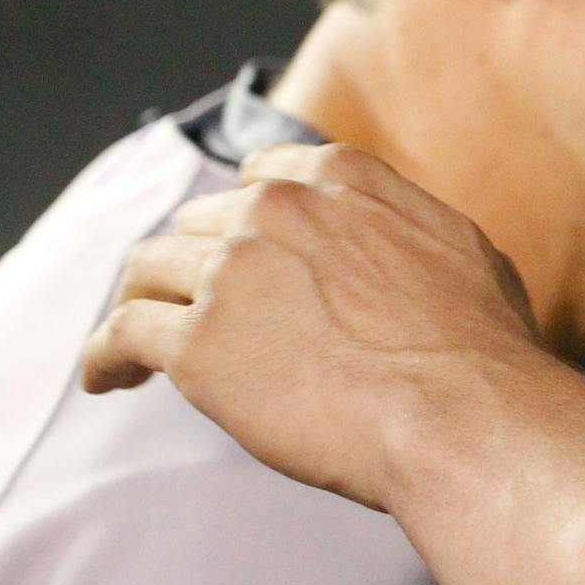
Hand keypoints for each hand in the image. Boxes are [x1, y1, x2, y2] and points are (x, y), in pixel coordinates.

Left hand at [82, 142, 548, 510]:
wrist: (458, 411)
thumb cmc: (479, 345)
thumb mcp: (461, 246)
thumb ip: (403, 226)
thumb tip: (394, 242)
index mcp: (340, 178)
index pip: (260, 174)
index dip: (243, 213)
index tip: (237, 246)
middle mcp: (276, 209)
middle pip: (199, 221)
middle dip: (193, 261)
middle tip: (192, 307)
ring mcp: (231, 272)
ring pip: (149, 267)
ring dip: (142, 300)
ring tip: (135, 346)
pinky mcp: (197, 343)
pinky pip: (121, 332)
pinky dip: (105, 355)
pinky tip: (107, 380)